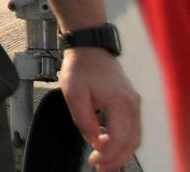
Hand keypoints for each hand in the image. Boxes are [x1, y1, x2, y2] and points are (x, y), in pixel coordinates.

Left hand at [59, 47, 140, 171]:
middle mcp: (133, 105)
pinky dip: (123, 141)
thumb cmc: (80, 67)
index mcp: (121, 102)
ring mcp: (134, 104)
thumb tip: (93, 141)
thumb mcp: (73, 92)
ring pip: (134, 137)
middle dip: (116, 159)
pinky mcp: (130, 103)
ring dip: (121, 152)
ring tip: (104, 162)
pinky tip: (108, 146)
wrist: (90, 48)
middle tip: (100, 168)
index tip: (94, 161)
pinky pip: (132, 129)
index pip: (120, 137)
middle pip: (131, 142)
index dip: (108, 154)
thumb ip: (83, 119)